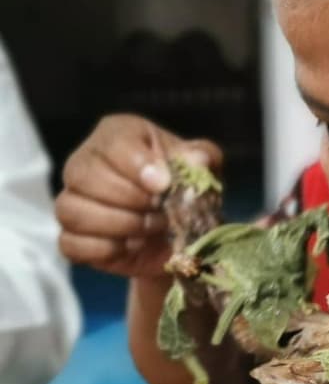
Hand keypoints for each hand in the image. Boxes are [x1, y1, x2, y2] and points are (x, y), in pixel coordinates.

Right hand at [56, 114, 222, 279]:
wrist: (179, 228)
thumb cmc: (184, 185)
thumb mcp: (203, 166)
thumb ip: (203, 157)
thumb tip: (198, 160)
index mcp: (117, 135)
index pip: (113, 144)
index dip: (137, 166)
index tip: (163, 185)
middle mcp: (85, 162)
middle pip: (84, 176)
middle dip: (130, 199)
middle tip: (162, 210)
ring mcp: (72, 200)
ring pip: (71, 210)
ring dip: (119, 225)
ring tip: (151, 228)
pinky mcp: (71, 237)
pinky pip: (70, 243)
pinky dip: (104, 249)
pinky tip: (131, 245)